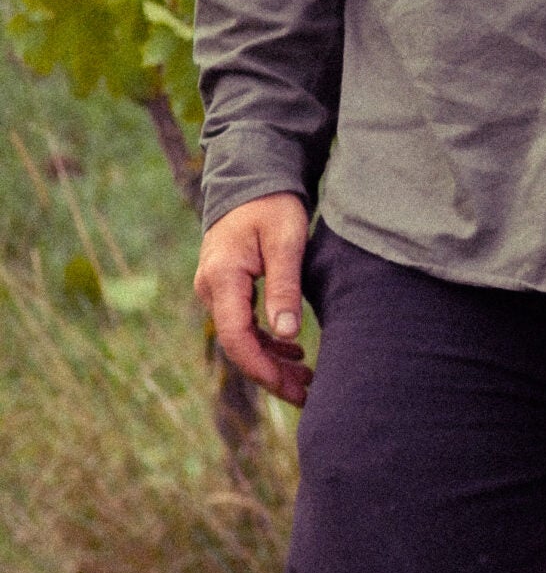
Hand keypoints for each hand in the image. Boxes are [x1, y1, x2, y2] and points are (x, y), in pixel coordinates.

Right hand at [193, 193, 311, 406]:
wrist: (252, 178)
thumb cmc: (272, 205)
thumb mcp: (286, 241)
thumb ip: (285, 286)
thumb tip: (287, 335)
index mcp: (222, 277)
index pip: (236, 336)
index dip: (261, 367)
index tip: (289, 387)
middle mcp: (211, 288)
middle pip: (238, 345)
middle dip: (270, 374)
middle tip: (307, 394)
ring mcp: (216, 289)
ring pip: (241, 338)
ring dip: (272, 361)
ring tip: (307, 380)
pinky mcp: (226, 288)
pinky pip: (243, 325)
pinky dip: (267, 343)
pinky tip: (293, 353)